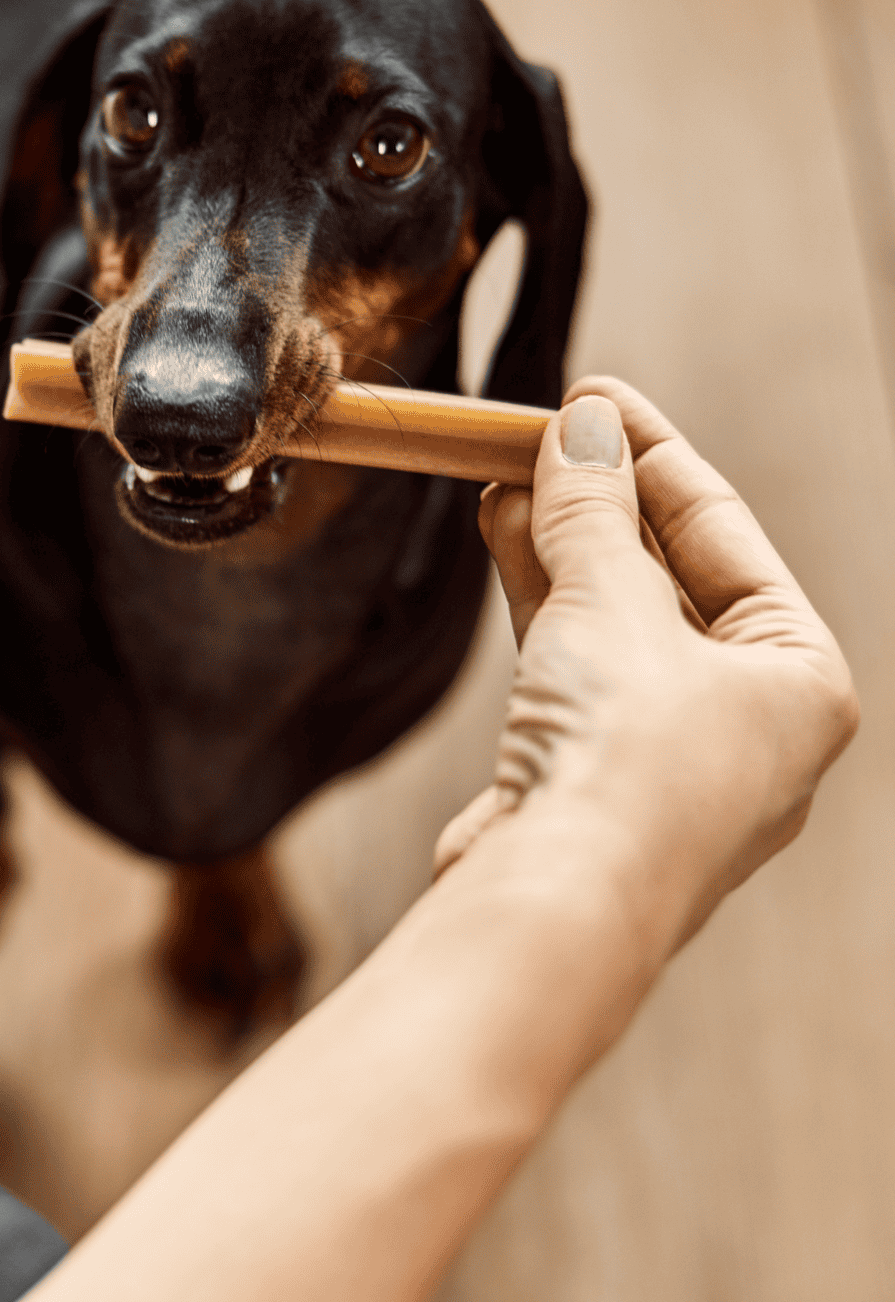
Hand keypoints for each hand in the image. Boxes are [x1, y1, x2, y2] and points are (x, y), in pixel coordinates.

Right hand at [436, 377, 858, 963]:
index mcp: (800, 680)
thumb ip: (592, 511)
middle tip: (541, 430)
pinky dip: (538, 598)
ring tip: (507, 473)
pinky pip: (572, 661)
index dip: (655, 454)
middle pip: (669, 574)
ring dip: (561, 542)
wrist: (555, 907)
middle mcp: (746, 721)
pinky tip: (501, 537)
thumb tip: (579, 425)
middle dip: (601, 499)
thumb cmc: (623, 761)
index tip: (592, 395)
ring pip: (614, 619)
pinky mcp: (592, 777)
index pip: (726, 534)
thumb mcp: (610, 603)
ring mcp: (666, 756)